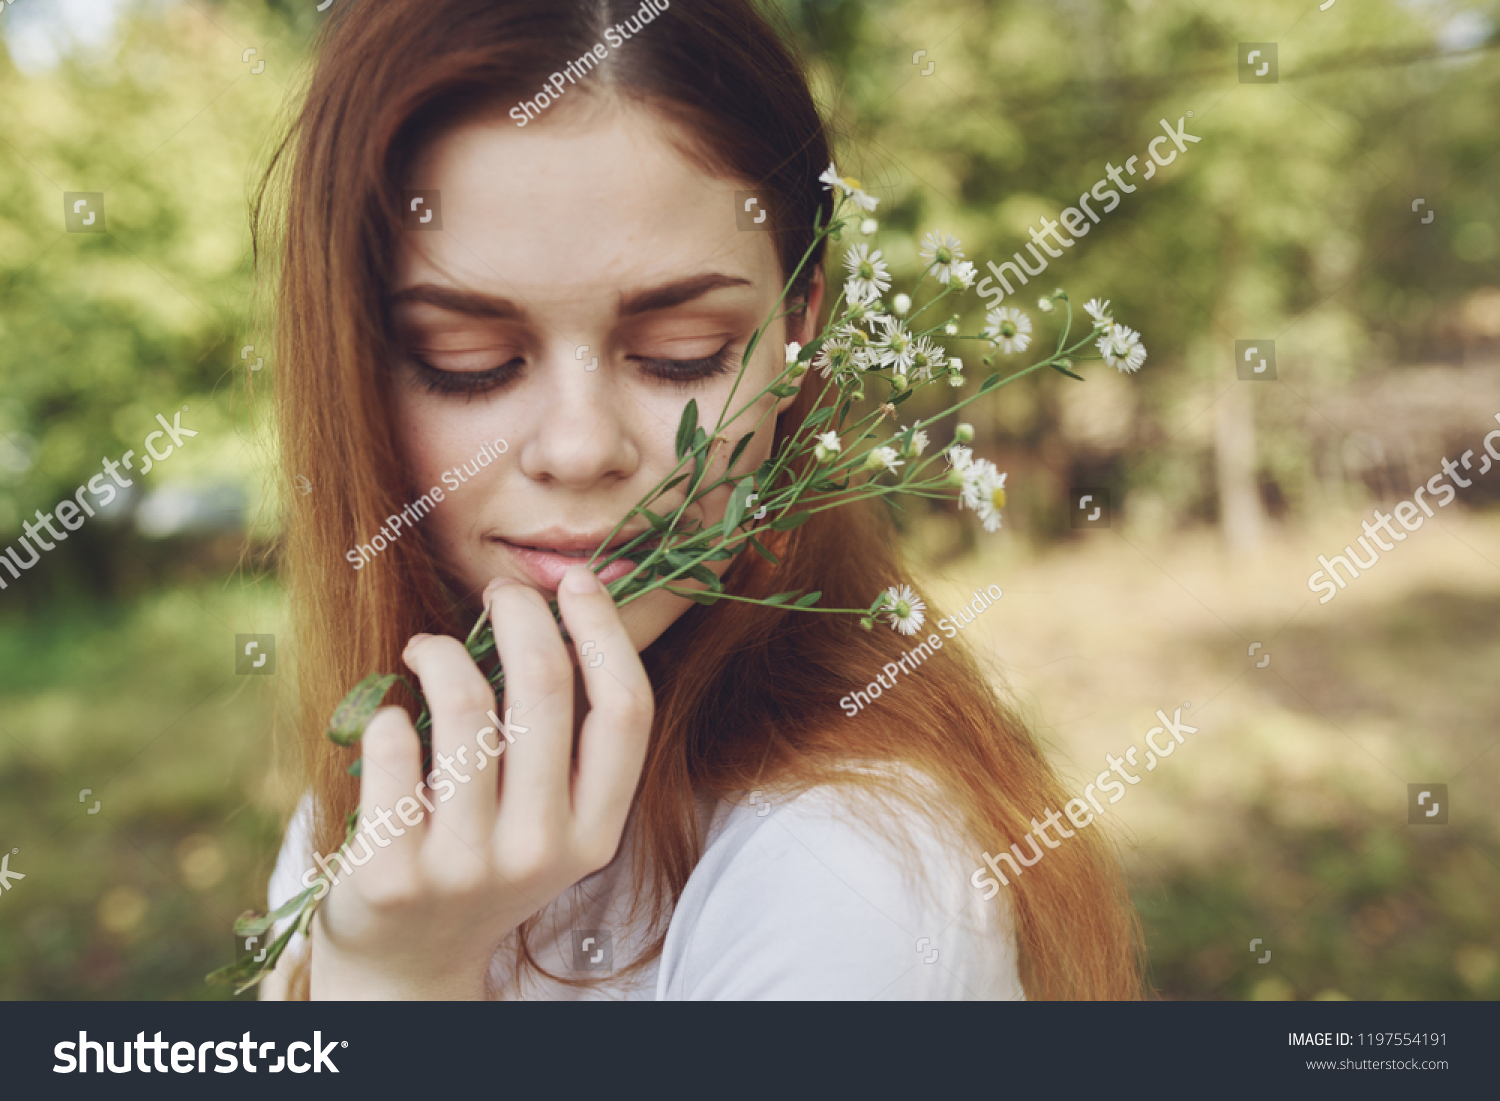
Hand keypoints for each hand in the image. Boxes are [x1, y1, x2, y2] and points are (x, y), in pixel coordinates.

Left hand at [309, 564, 652, 998]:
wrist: (408, 960)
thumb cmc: (485, 854)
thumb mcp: (549, 815)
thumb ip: (568, 734)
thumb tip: (576, 602)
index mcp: (594, 831)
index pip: (625, 710)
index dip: (604, 630)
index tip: (577, 582)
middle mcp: (540, 850)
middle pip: (547, 686)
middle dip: (521, 612)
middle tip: (499, 594)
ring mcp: (465, 865)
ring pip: (465, 705)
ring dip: (442, 653)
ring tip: (428, 652)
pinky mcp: (391, 871)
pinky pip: (392, 743)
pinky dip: (387, 710)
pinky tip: (389, 717)